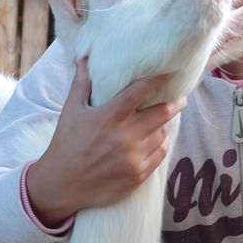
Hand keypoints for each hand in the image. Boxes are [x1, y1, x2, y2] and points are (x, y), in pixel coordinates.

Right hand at [25, 58, 186, 224]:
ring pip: (162, 134)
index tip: (170, 72)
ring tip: (164, 119)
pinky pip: (160, 154)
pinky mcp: (138, 175)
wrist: (61, 185)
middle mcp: (123, 138)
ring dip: (165, 124)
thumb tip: (83, 58)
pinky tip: (157, 140)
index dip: (156, 80)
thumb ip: (81, 84)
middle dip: (175, 103)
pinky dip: (161, 144)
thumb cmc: (66, 144)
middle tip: (181, 97)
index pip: (137, 93)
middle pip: (160, 114)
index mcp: (107, 118)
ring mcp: (132, 158)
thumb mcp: (71, 112)